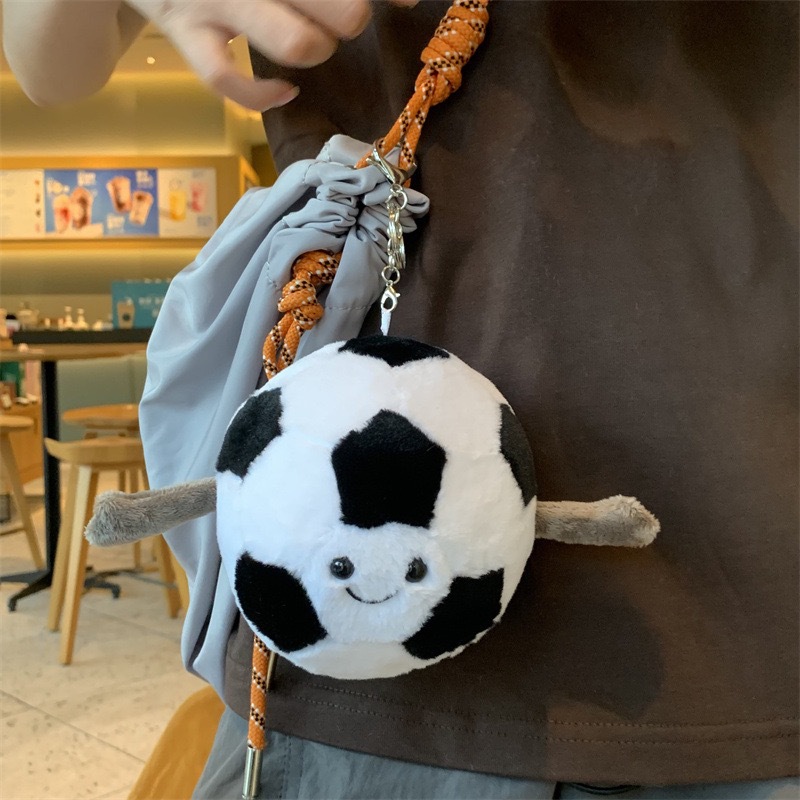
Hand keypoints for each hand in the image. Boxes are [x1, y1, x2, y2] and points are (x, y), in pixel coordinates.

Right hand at [127, 0, 417, 110]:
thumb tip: (409, 0)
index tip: (408, 2)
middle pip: (341, 9)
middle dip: (352, 19)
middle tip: (343, 17)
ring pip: (295, 43)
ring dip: (317, 50)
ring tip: (313, 43)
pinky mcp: (185, 32)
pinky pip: (225, 79)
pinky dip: (262, 95)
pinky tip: (286, 92)